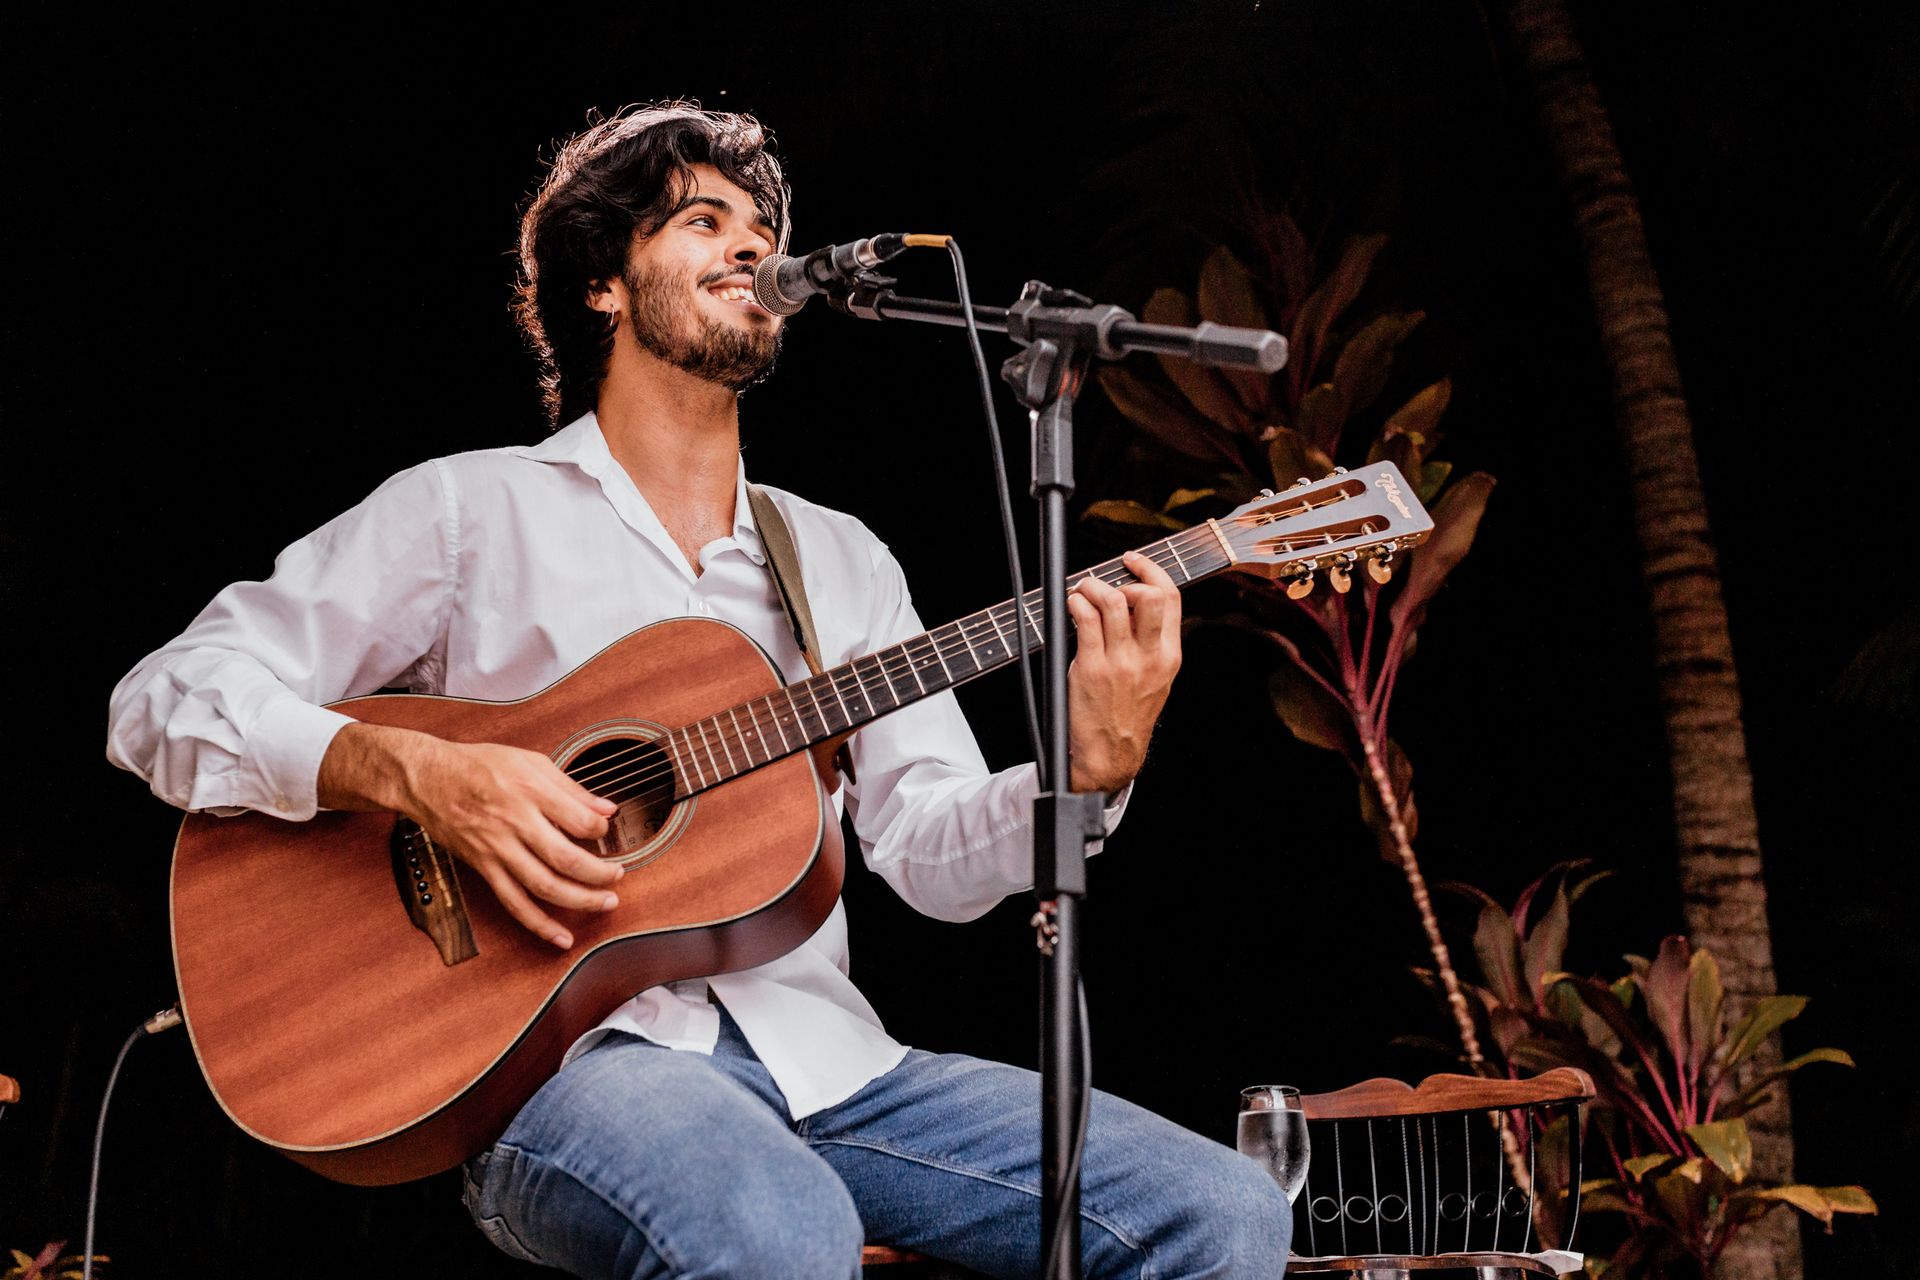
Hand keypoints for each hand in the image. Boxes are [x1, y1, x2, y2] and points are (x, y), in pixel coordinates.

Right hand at [320, 723, 620, 948]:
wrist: (428, 778)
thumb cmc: (479, 765)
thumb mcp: (530, 761)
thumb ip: (571, 787)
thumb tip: (606, 808)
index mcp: (530, 792)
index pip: (578, 820)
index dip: (602, 830)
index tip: (606, 830)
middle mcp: (515, 823)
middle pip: (565, 858)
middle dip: (599, 873)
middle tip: (618, 876)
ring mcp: (497, 849)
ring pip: (543, 886)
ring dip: (579, 900)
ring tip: (605, 903)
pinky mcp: (484, 868)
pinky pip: (514, 903)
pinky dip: (539, 925)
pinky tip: (561, 937)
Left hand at [1065, 550, 1181, 793]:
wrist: (1112, 753)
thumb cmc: (1129, 713)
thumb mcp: (1156, 677)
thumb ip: (1151, 641)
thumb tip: (1130, 600)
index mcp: (1169, 655)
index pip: (1171, 598)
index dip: (1151, 571)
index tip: (1132, 562)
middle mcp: (1149, 656)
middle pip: (1150, 596)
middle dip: (1126, 579)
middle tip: (1108, 583)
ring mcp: (1121, 662)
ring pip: (1112, 602)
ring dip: (1092, 586)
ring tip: (1083, 591)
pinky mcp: (1092, 669)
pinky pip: (1085, 620)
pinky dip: (1076, 603)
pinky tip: (1072, 605)